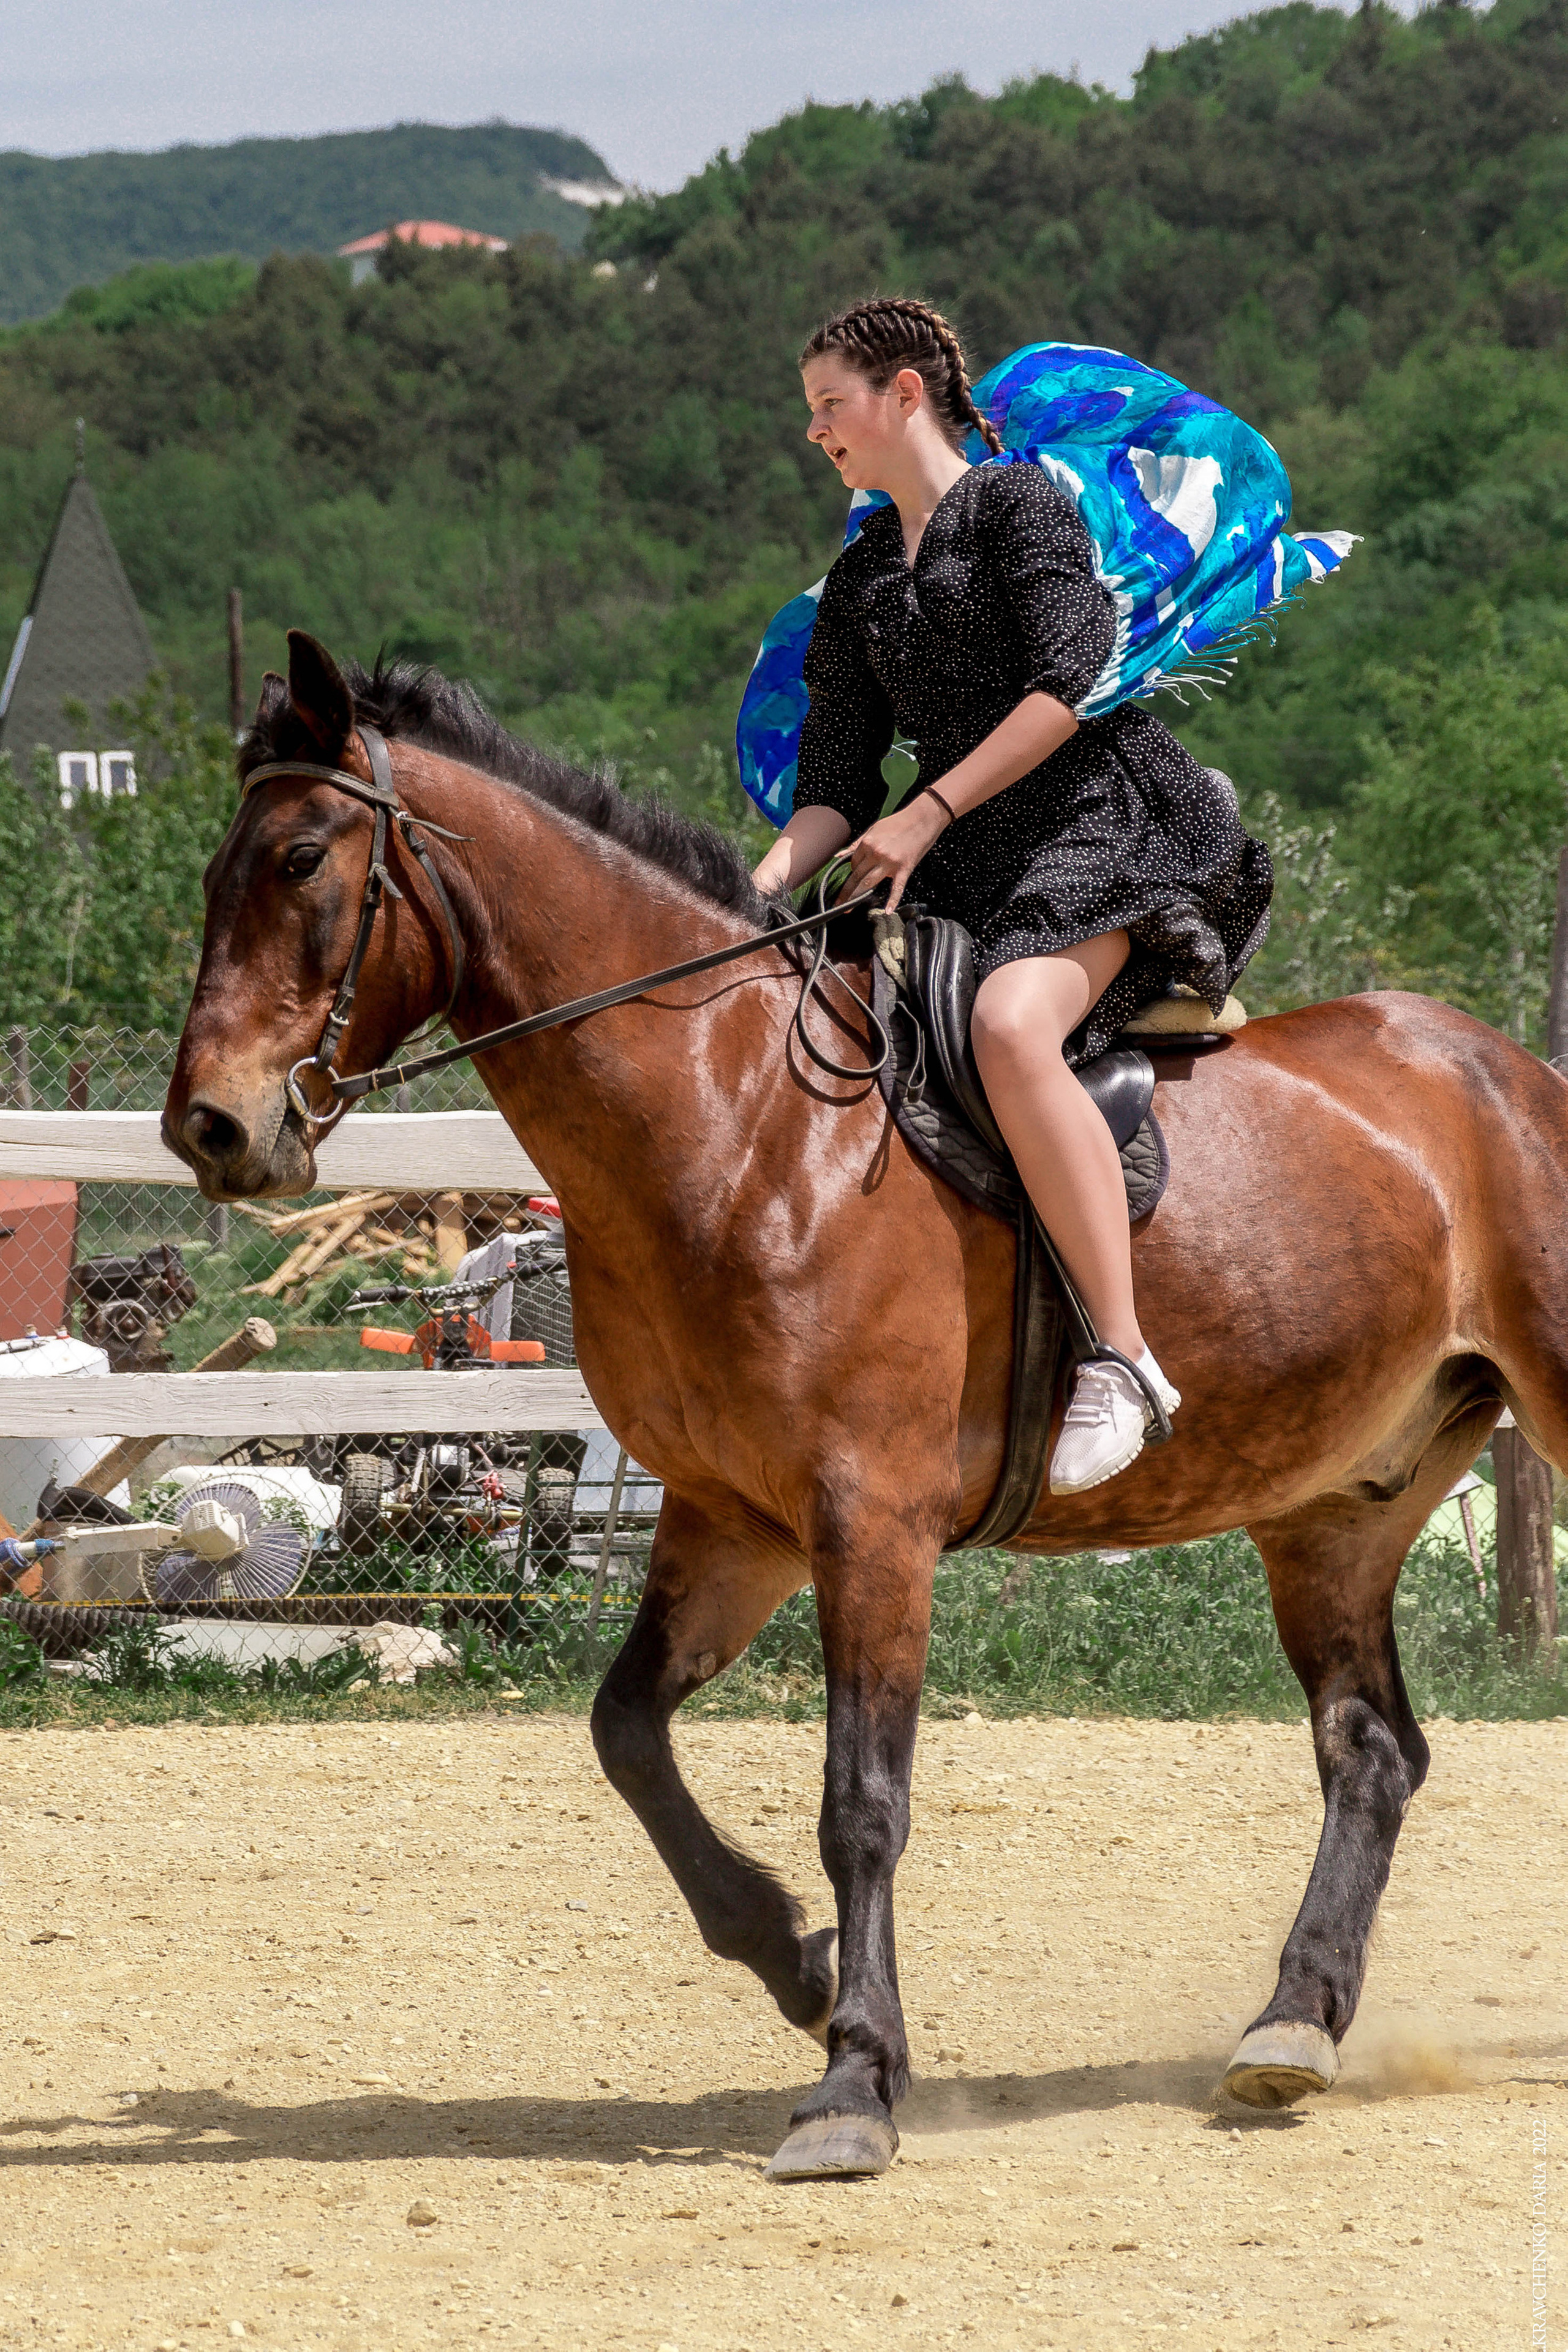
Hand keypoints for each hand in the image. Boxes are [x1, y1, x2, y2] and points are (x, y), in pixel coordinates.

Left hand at [839, 793, 950, 910]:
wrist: (922, 818)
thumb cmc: (899, 823)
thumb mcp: (874, 829)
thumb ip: (857, 844)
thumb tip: (839, 855)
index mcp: (868, 843)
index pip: (853, 863)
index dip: (853, 870)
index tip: (856, 874)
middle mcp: (876, 853)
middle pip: (857, 876)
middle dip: (847, 890)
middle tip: (838, 903)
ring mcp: (890, 862)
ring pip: (869, 883)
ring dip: (857, 895)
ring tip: (848, 908)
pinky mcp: (904, 868)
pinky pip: (897, 887)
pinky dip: (893, 900)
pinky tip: (888, 911)